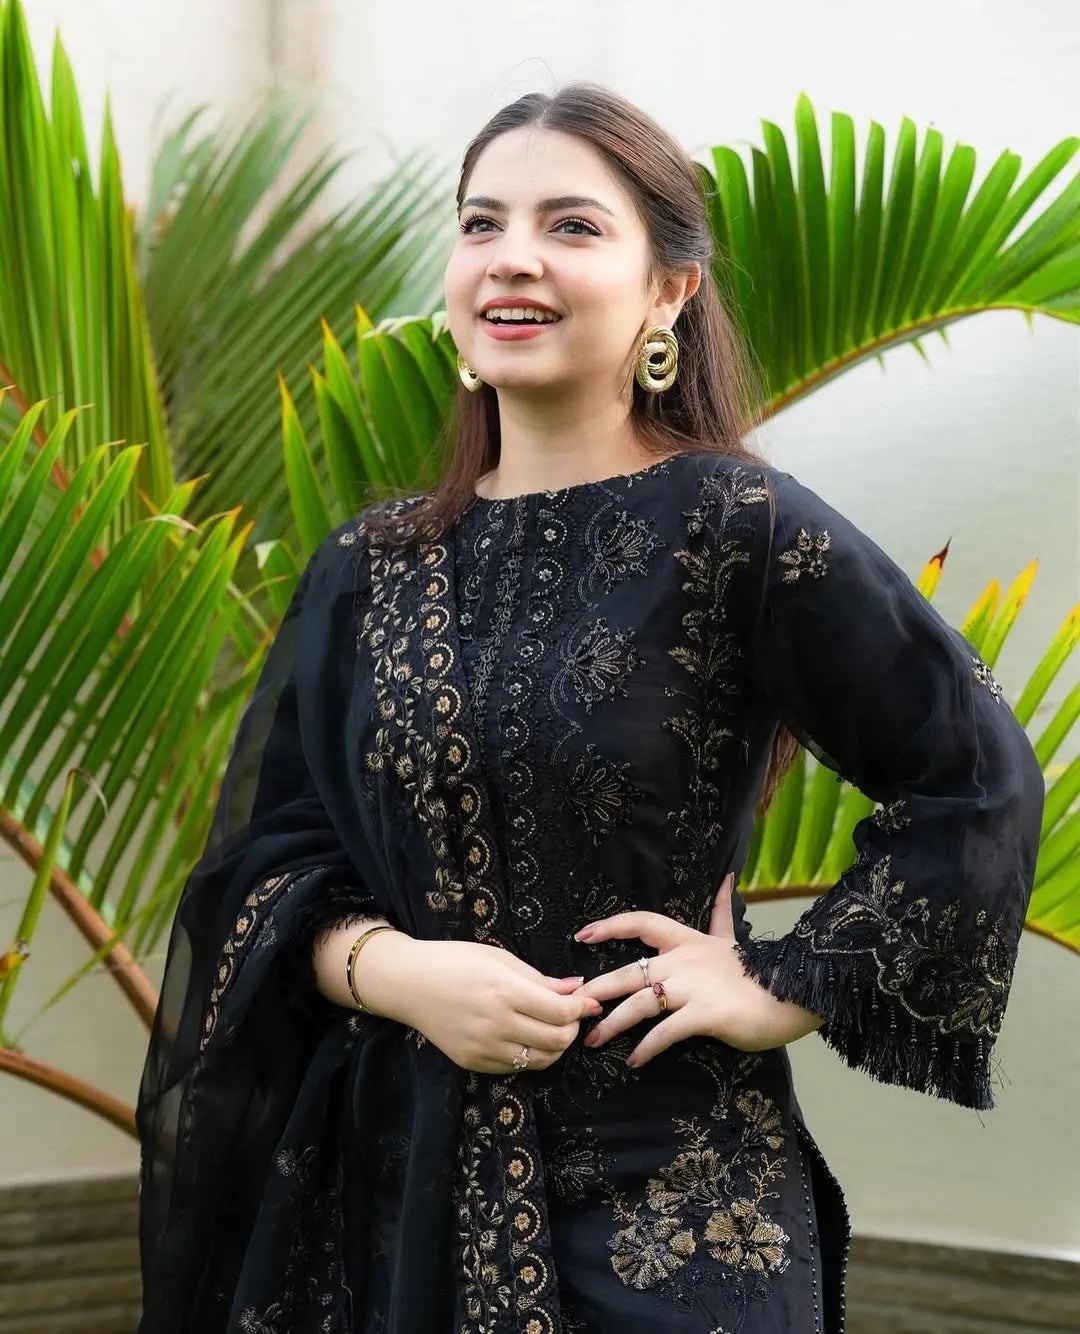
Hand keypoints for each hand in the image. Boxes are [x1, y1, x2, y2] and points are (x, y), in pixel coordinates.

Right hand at [361, 933, 602, 1074]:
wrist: (407, 983)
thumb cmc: (454, 960)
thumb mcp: (499, 958)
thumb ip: (540, 979)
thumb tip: (578, 988)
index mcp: (504, 991)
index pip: (562, 1012)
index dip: (583, 1009)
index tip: (589, 1001)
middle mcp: (496, 1023)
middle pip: (557, 1041)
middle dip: (573, 1029)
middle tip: (571, 1015)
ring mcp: (483, 1047)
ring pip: (540, 1060)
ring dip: (555, 1046)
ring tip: (552, 1027)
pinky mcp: (473, 1062)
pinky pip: (515, 1066)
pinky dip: (529, 1055)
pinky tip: (525, 1036)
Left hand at [574, 874, 822, 1068]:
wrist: (792, 994)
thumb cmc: (759, 972)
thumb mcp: (733, 938)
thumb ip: (722, 913)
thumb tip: (726, 879)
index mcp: (688, 941)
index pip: (642, 923)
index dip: (610, 926)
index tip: (582, 934)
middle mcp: (684, 961)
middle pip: (629, 971)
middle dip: (598, 990)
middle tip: (576, 1007)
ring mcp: (693, 988)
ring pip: (640, 1003)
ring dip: (612, 1024)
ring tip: (594, 1041)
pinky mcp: (704, 1015)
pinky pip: (666, 1031)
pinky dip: (647, 1047)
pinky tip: (635, 1060)